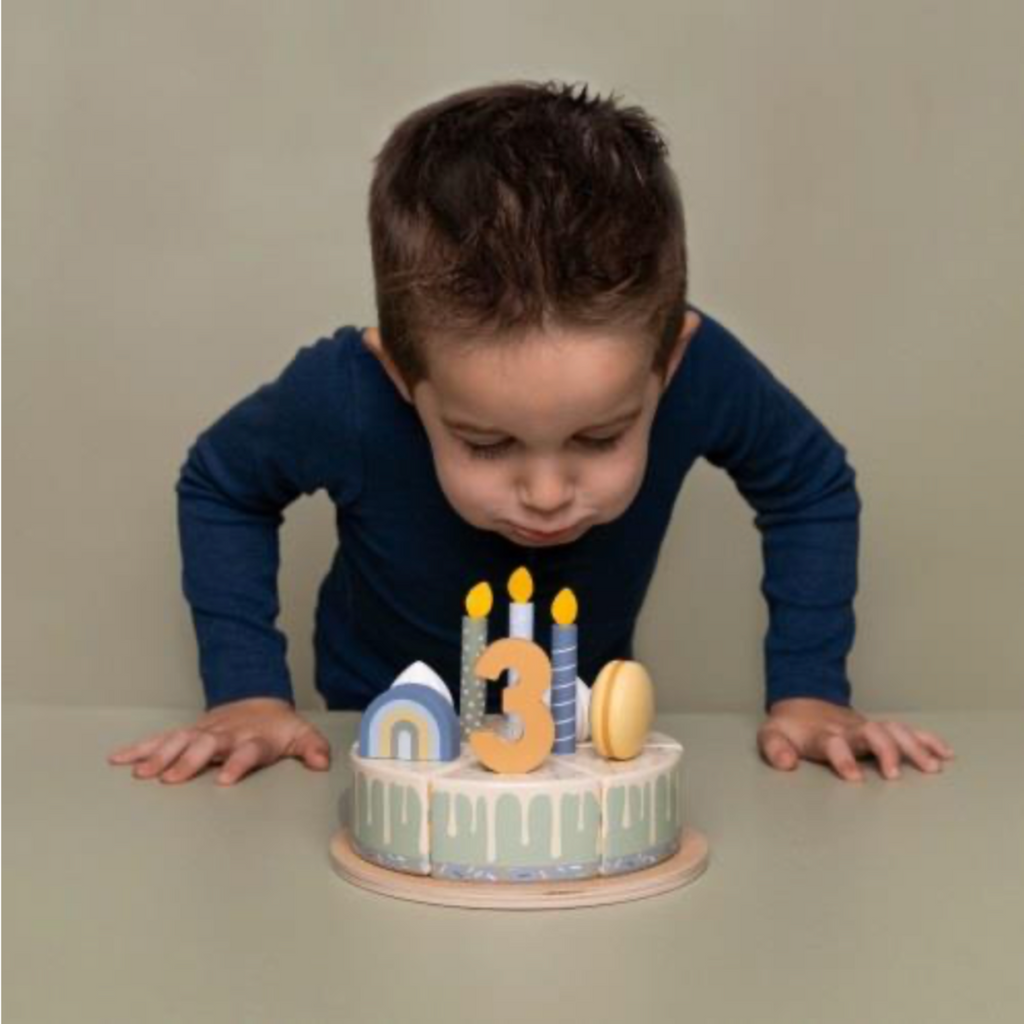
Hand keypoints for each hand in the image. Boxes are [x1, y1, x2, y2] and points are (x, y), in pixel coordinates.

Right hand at [107, 698, 330, 784]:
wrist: (257, 700)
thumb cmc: (277, 727)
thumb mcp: (301, 735)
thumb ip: (313, 748)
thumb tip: (322, 762)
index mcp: (254, 738)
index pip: (247, 751)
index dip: (237, 763)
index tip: (224, 779)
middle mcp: (226, 734)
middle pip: (206, 745)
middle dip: (188, 760)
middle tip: (170, 778)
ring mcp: (204, 731)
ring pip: (180, 740)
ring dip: (159, 756)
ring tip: (140, 773)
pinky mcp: (188, 732)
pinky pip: (161, 739)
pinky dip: (140, 748)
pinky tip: (119, 759)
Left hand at [757, 697, 954, 781]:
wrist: (804, 703)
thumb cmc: (790, 728)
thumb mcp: (771, 736)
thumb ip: (774, 749)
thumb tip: (786, 764)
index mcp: (822, 733)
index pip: (832, 742)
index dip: (842, 757)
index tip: (853, 777)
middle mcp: (849, 729)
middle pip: (871, 732)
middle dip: (885, 751)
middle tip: (894, 775)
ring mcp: (867, 727)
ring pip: (894, 730)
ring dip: (913, 747)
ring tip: (931, 768)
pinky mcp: (880, 729)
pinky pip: (908, 731)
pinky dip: (927, 740)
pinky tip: (945, 754)